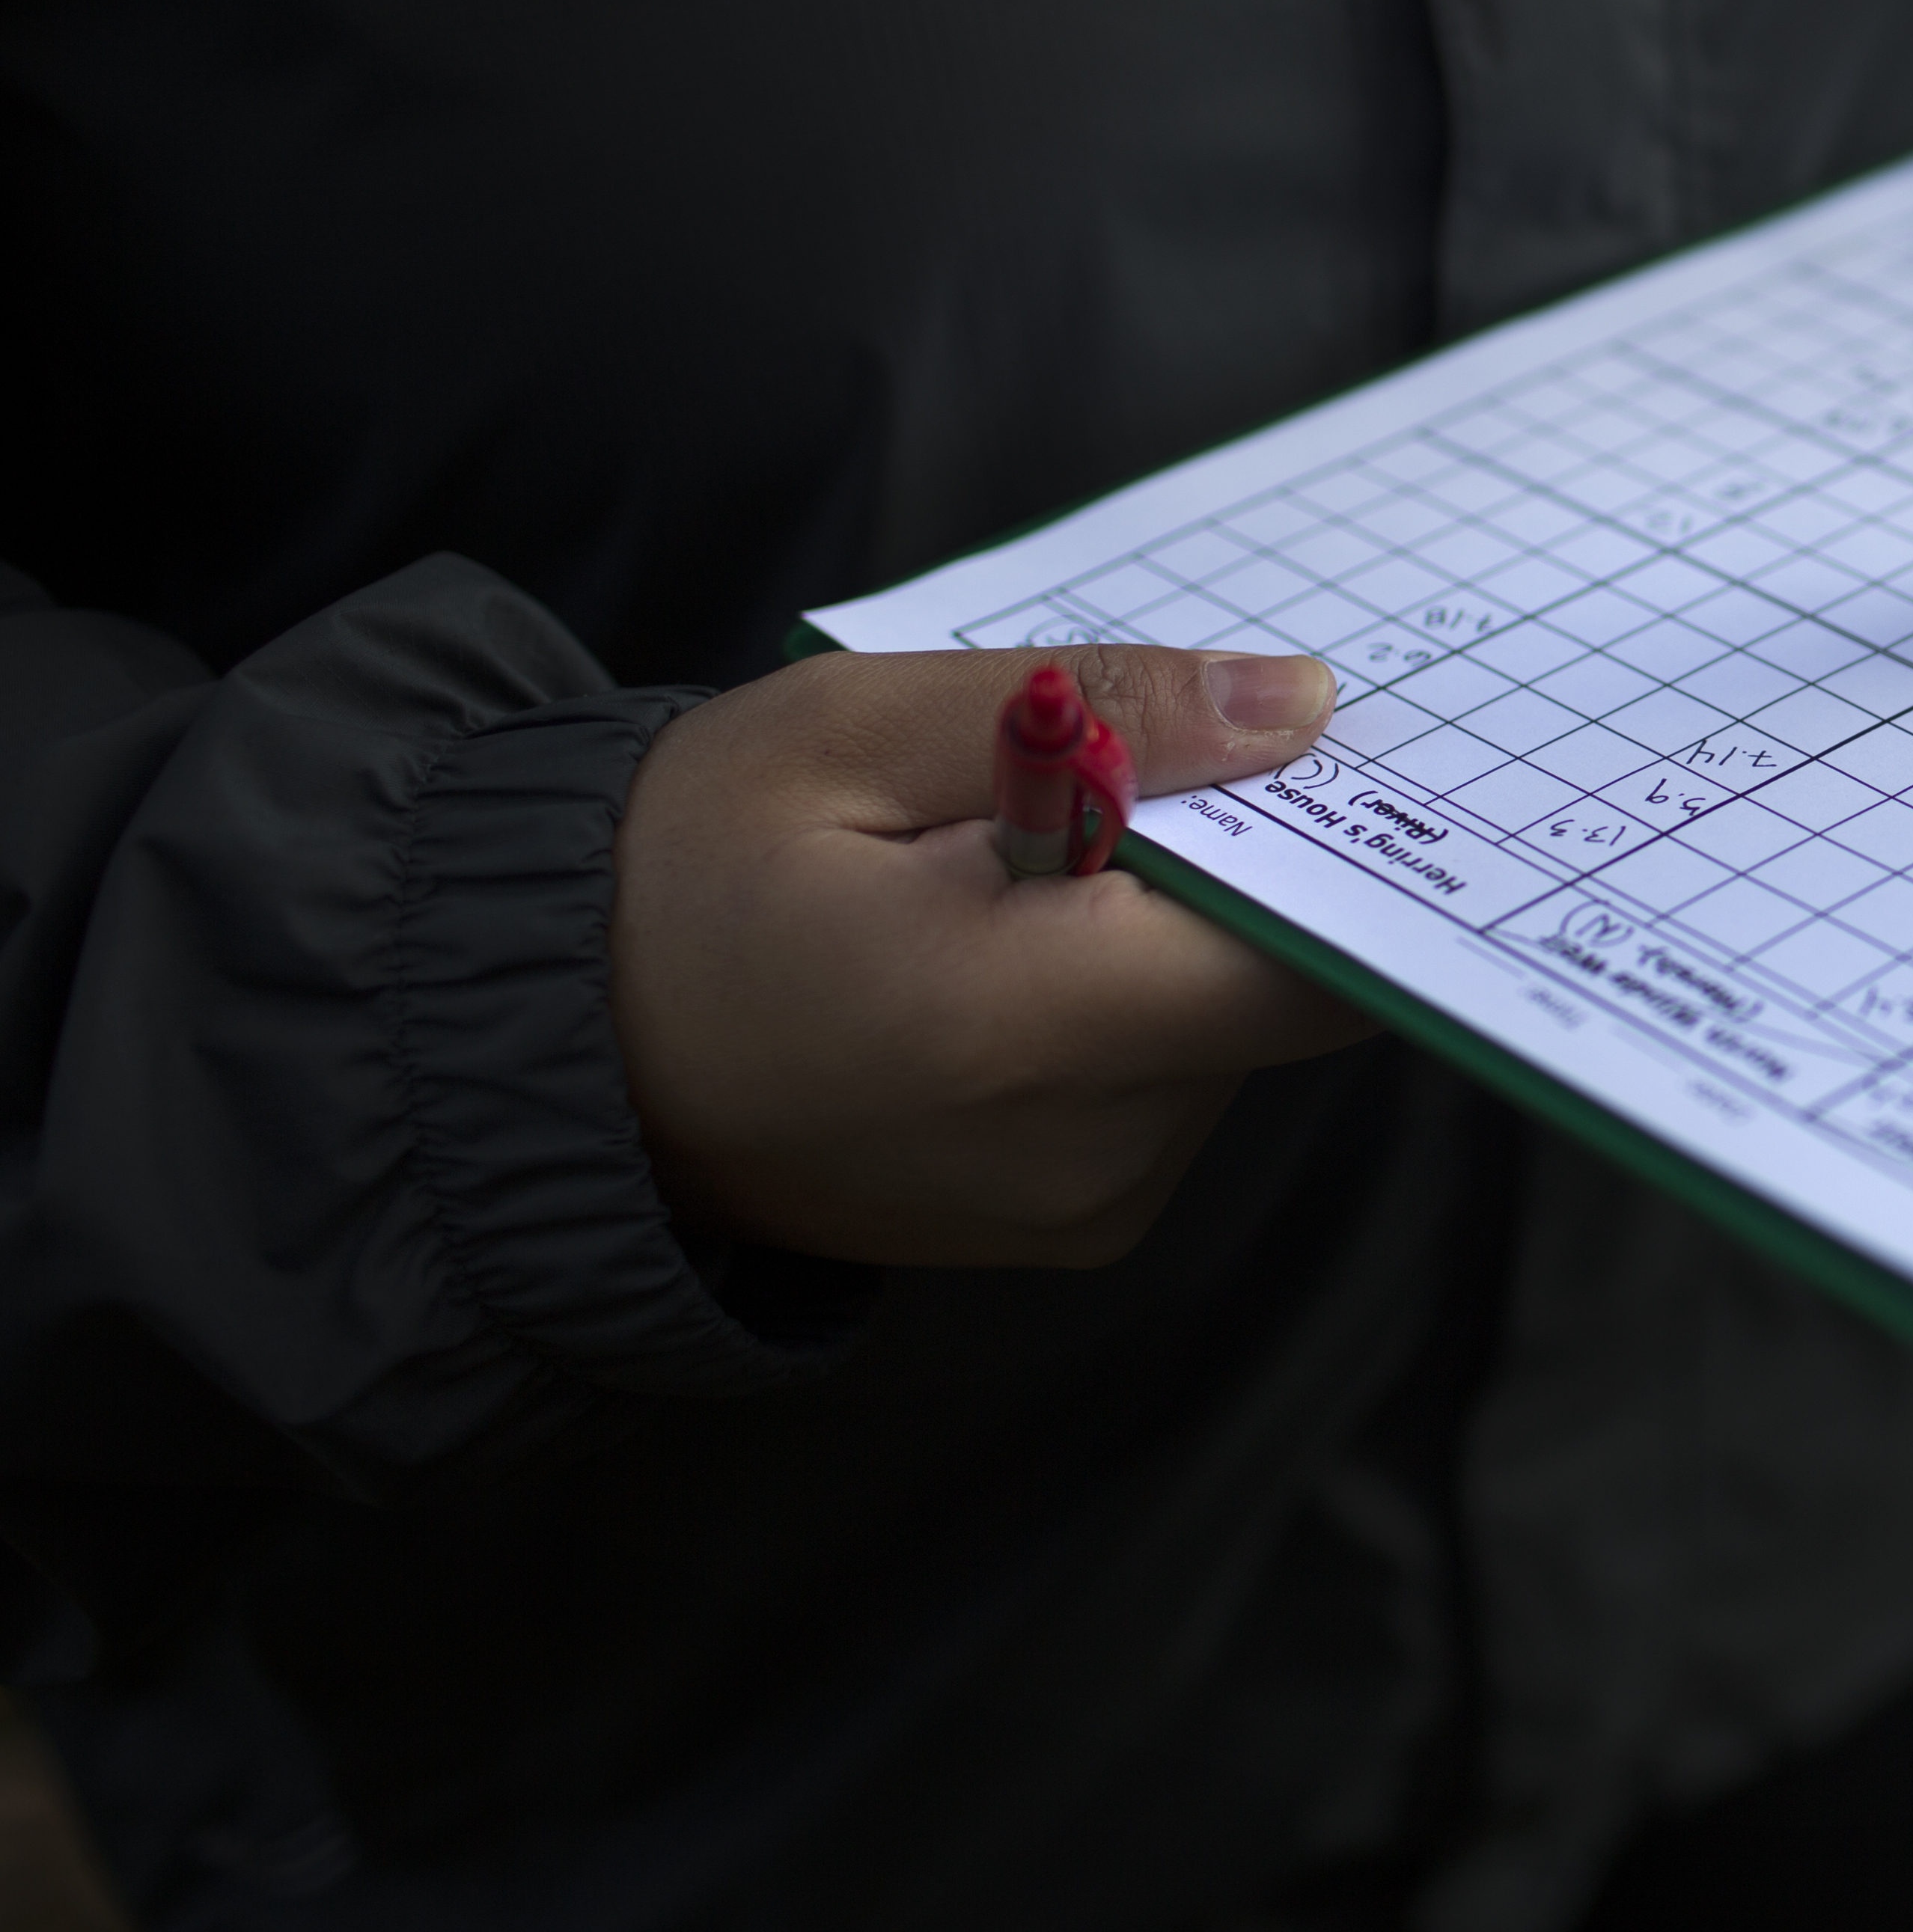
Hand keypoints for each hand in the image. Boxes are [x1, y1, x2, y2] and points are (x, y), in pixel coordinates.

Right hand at [610, 644, 1371, 1267]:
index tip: (1297, 753)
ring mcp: (1089, 1207)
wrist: (554, 1061)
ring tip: (1009, 872)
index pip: (1315, 958)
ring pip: (1227, 1027)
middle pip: (1278, 986)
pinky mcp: (1080, 1223)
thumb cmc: (681, 875)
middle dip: (1228, 866)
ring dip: (1163, 931)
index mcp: (1031, 1028)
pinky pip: (1171, 1081)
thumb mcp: (863, 732)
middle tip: (1095, 779)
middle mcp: (1090, 1152)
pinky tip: (1002, 949)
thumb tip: (1300, 708)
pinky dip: (1124, 997)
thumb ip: (1104, 711)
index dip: (1339, 846)